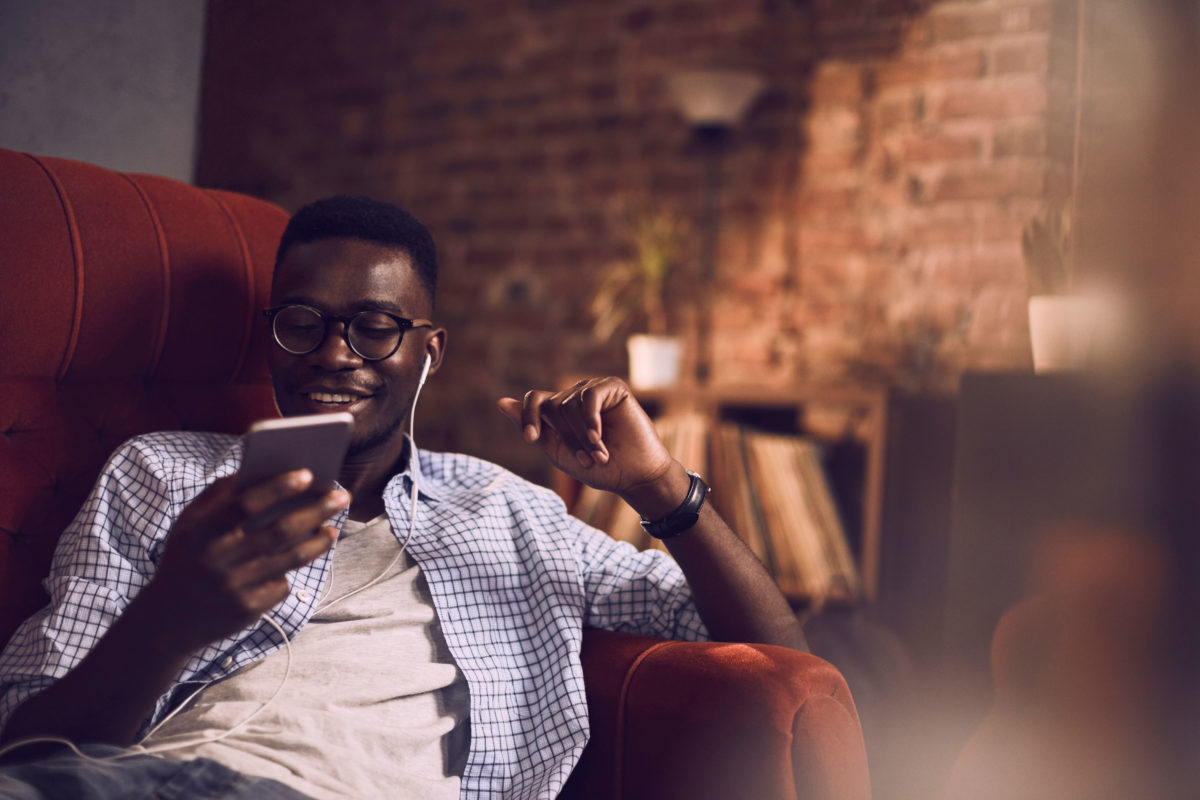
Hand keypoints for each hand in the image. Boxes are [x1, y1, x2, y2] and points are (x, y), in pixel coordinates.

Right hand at [136, 470, 349, 654]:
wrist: (166, 621)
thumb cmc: (188, 558)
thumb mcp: (190, 524)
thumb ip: (220, 495)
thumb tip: (260, 467)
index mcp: (202, 530)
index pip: (246, 503)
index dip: (278, 487)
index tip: (309, 474)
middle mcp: (218, 558)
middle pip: (280, 530)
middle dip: (316, 510)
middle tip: (342, 496)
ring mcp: (234, 586)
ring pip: (291, 559)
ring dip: (318, 541)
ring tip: (333, 529)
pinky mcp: (246, 610)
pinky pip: (281, 585)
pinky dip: (289, 572)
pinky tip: (295, 563)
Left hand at [498, 377, 690, 518]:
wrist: (634, 475)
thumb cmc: (598, 468)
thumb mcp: (557, 452)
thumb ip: (532, 428)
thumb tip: (500, 401)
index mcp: (560, 411)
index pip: (534, 400)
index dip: (528, 417)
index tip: (531, 440)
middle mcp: (575, 396)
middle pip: (552, 407)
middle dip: (566, 438)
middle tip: (585, 460)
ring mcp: (594, 390)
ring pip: (569, 404)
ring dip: (581, 436)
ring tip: (599, 455)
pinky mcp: (613, 388)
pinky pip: (589, 396)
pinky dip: (590, 421)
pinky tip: (599, 438)